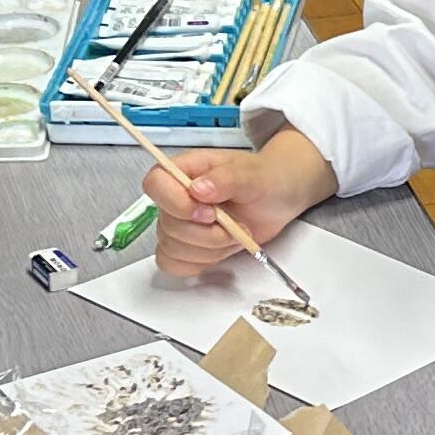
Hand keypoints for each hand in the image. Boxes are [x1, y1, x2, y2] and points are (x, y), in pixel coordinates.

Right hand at [147, 131, 335, 279]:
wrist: (279, 197)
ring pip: (173, 249)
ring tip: (234, 234)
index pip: (155, 184)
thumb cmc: (264, 178)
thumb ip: (226, 179)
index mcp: (184, 170)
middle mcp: (176, 196)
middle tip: (235, 225)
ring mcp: (180, 223)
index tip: (208, 213)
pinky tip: (222, 249)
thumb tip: (197, 189)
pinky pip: (176, 264)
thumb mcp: (252, 174)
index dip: (176, 203)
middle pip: (167, 225)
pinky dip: (201, 263)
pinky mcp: (188, 246)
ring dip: (210, 249)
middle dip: (207, 234)